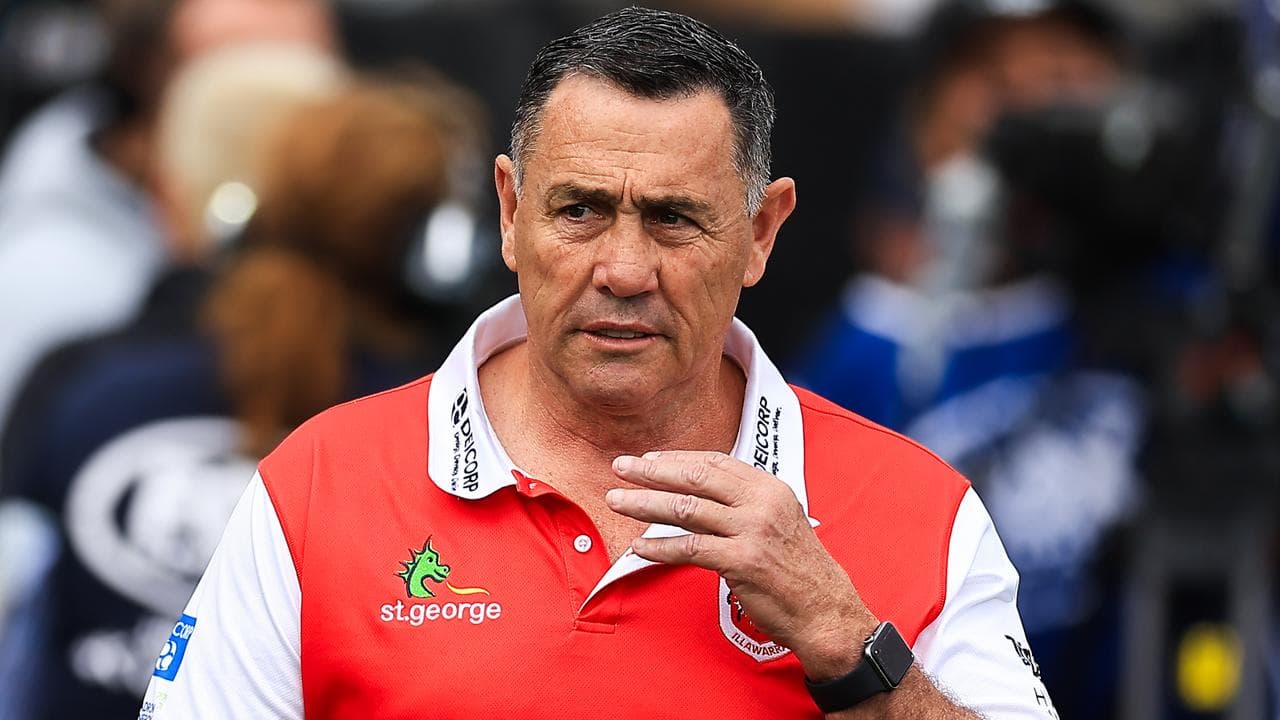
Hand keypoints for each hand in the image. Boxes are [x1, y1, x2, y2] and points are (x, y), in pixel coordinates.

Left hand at [606, 450, 877, 677]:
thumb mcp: (778, 522)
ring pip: (686, 510)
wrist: (826, 612)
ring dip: (645, 504)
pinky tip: (639, 547)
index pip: (715, 462)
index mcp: (770, 488)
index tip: (649, 459)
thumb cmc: (798, 571)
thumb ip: (742, 505)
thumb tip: (694, 497)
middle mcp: (762, 503)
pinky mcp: (743, 561)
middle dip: (652, 472)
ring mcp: (753, 530)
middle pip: (695, 478)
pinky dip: (660, 547)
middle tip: (621, 467)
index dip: (677, 459)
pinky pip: (690, 549)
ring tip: (616, 501)